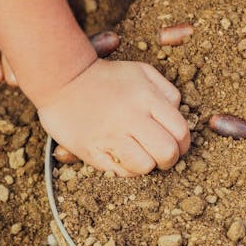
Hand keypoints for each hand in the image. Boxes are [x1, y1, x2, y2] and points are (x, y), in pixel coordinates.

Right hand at [37, 60, 190, 176]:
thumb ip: (167, 91)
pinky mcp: (92, 150)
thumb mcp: (142, 72)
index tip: (175, 144)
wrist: (62, 79)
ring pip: (145, 167)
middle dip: (170, 159)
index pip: (180, 131)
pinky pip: (120, 172)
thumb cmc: (106, 77)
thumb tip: (179, 116)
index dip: (183, 143)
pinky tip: (120, 157)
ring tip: (138, 155)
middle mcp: (131, 117)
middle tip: (160, 155)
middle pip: (168, 153)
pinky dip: (125, 169)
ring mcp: (110, 135)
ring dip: (146, 165)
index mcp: (146, 97)